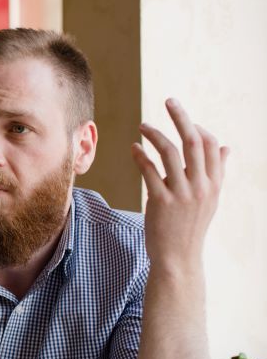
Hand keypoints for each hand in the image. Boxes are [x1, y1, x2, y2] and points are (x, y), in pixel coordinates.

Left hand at [131, 98, 228, 270]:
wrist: (179, 258)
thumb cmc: (191, 226)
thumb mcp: (210, 199)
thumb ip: (215, 172)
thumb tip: (225, 146)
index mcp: (213, 183)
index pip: (209, 145)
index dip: (196, 128)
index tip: (182, 120)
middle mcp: (201, 186)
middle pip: (193, 141)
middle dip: (181, 117)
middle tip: (169, 100)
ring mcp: (182, 193)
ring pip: (170, 152)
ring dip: (155, 134)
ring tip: (143, 126)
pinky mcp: (161, 201)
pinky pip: (149, 171)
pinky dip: (141, 156)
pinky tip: (134, 148)